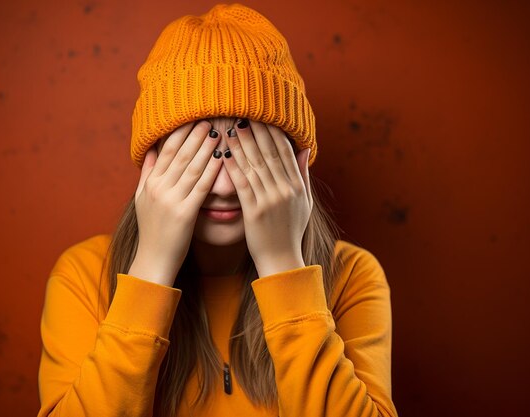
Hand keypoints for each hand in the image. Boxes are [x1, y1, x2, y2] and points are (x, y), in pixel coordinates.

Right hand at [129, 120, 222, 285]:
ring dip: (206, 148)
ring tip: (218, 132)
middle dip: (194, 135)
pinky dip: (212, 171)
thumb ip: (147, 173)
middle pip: (179, 155)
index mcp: (150, 183)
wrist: (154, 260)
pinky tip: (223, 159)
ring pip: (191, 167)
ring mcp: (171, 200)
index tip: (192, 117)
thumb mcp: (142, 200)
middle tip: (208, 117)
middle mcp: (158, 188)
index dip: (180, 132)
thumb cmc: (152, 230)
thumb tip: (150, 149)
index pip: (165, 150)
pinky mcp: (185, 214)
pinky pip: (201, 187)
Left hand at [222, 119, 311, 276]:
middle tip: (242, 112)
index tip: (261, 115)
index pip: (284, 151)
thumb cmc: (291, 231)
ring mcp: (270, 201)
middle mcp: (285, 190)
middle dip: (255, 131)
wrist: (282, 260)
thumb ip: (302, 175)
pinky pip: (242, 185)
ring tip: (230, 126)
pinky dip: (234, 167)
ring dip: (241, 144)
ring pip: (254, 166)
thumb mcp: (304, 202)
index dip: (272, 131)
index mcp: (297, 186)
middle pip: (268, 154)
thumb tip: (305, 148)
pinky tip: (225, 153)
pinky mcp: (254, 213)